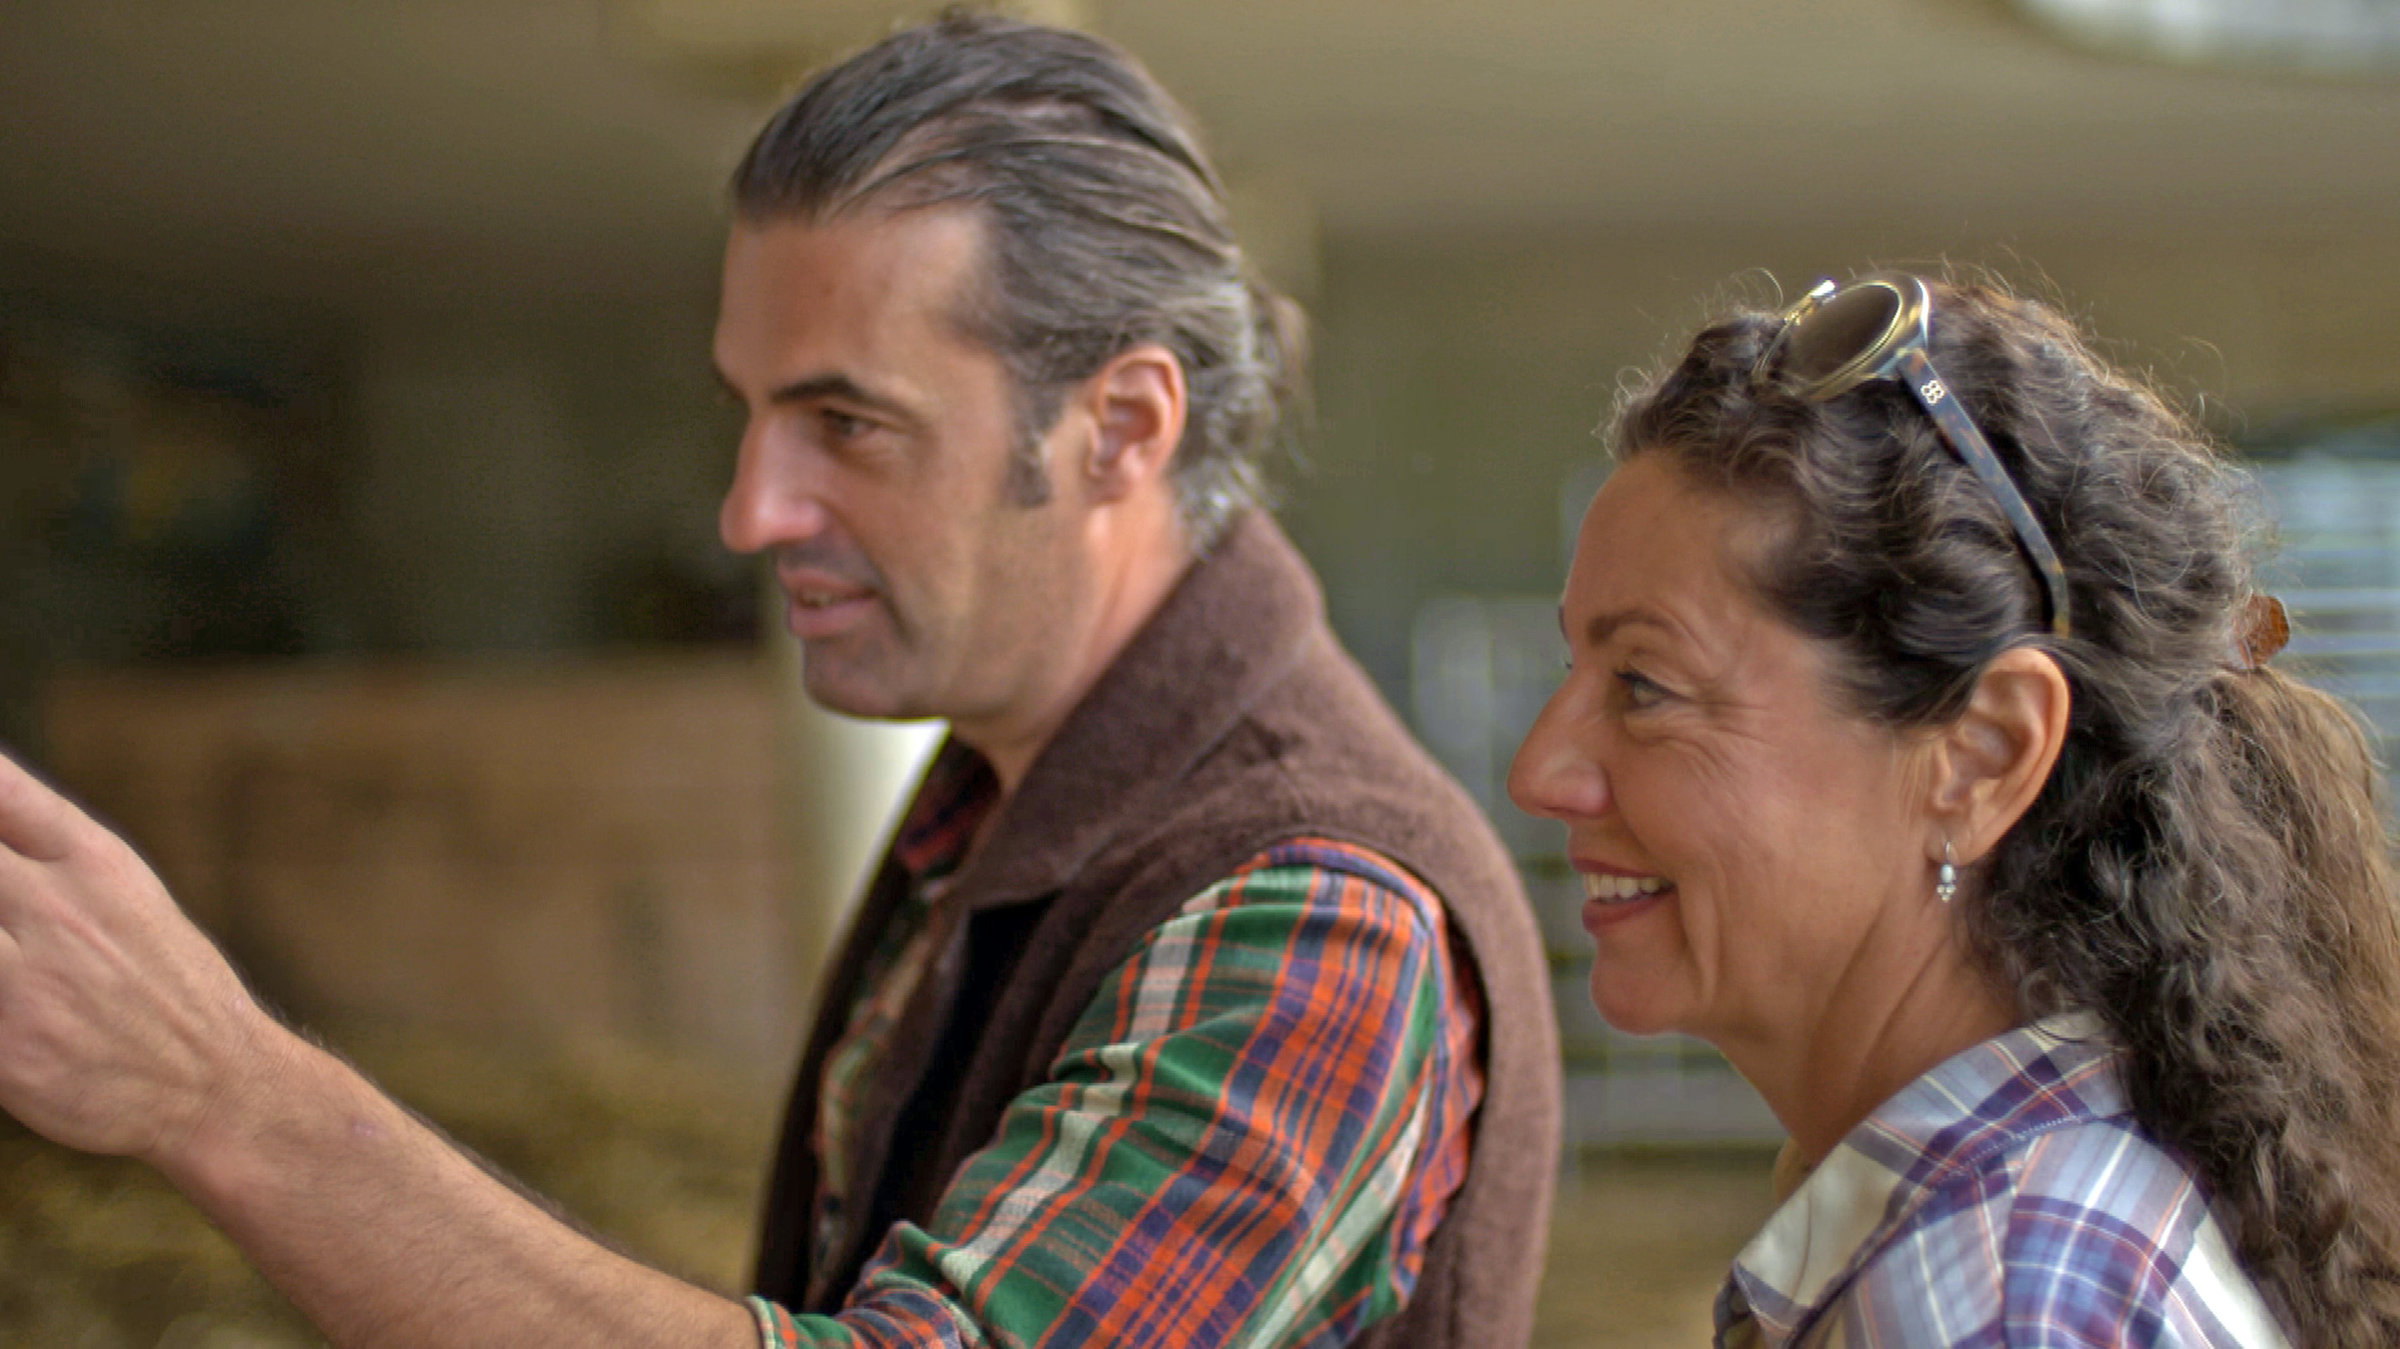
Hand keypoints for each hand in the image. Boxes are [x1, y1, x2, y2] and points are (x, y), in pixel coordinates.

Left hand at [0, 749, 282, 1165]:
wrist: (214, 1083)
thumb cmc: (168, 982)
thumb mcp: (125, 892)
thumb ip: (48, 850)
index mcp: (94, 863)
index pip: (2, 790)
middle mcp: (57, 910)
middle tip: (0, 909)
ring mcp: (27, 980)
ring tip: (8, 950)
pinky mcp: (5, 1049)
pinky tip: (11, 1005)